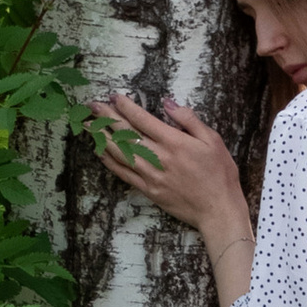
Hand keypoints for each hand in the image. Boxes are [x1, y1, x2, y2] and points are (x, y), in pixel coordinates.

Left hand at [89, 93, 256, 304]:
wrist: (218, 210)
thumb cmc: (220, 174)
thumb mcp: (213, 140)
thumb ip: (189, 120)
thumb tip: (168, 103)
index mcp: (175, 142)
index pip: (143, 120)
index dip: (126, 107)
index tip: (114, 96)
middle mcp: (159, 158)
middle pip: (126, 134)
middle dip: (107, 118)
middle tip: (92, 106)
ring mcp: (151, 176)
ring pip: (120, 153)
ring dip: (101, 138)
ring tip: (87, 125)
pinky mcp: (148, 190)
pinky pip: (124, 174)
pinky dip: (110, 162)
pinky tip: (100, 152)